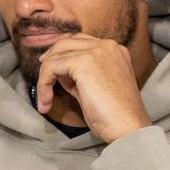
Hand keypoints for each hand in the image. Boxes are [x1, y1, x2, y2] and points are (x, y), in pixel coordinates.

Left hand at [35, 33, 152, 141]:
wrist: (128, 127)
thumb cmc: (114, 115)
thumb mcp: (96, 88)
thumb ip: (80, 76)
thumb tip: (60, 74)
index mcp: (114, 50)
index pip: (80, 42)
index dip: (62, 55)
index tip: (51, 71)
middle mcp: (107, 45)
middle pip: (66, 42)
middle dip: (50, 59)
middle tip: (42, 78)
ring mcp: (96, 51)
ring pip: (56, 54)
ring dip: (44, 76)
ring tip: (44, 99)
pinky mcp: (83, 62)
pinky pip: (52, 67)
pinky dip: (43, 84)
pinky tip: (46, 102)